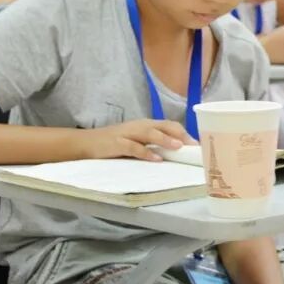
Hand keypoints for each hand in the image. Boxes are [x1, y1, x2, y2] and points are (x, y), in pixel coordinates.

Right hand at [82, 120, 196, 160]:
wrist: (86, 143)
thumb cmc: (114, 144)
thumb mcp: (136, 141)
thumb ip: (153, 144)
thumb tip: (176, 153)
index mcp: (145, 125)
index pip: (169, 124)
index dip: (183, 132)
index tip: (197, 143)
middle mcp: (139, 126)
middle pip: (163, 125)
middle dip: (179, 134)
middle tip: (193, 145)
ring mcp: (127, 134)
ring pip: (150, 134)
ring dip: (165, 139)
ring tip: (178, 147)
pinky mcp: (117, 144)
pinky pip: (133, 148)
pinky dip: (146, 153)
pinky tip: (156, 159)